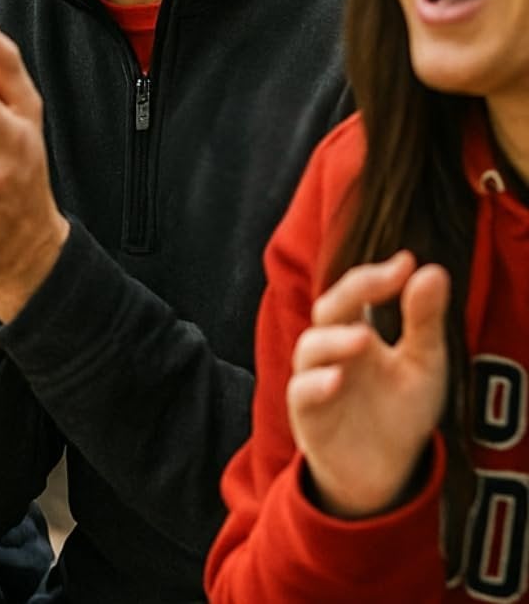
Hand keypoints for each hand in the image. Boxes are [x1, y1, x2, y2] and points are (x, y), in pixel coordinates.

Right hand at [289, 251, 450, 519]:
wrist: (384, 472)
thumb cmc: (399, 411)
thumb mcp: (423, 364)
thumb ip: (424, 321)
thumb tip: (433, 270)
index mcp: (357, 332)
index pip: (356, 293)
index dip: (375, 276)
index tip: (406, 262)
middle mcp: (333, 351)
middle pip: (329, 310)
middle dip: (351, 293)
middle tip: (381, 282)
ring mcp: (316, 380)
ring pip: (310, 348)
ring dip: (334, 340)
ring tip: (363, 338)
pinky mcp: (307, 415)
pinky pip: (301, 392)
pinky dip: (316, 384)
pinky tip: (338, 380)